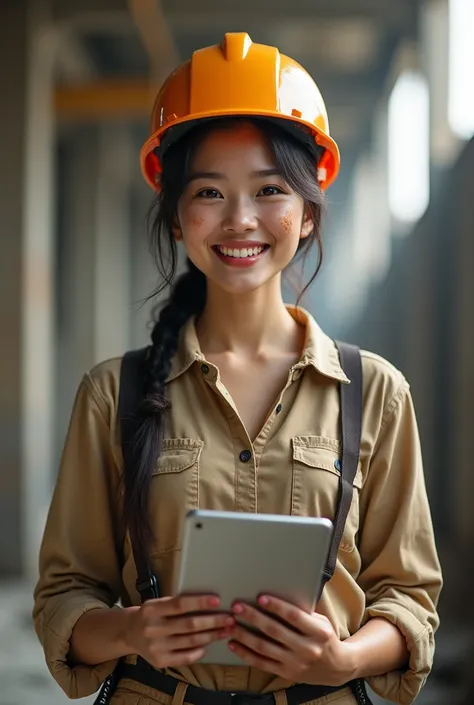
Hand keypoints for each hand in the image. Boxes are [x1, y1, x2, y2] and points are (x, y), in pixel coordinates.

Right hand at [125, 595, 234, 668]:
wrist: (128, 633)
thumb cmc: (150, 614)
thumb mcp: (157, 603)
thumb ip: (176, 603)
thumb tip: (208, 603)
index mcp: (152, 609)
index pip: (180, 604)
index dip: (199, 602)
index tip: (217, 600)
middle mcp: (153, 628)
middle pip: (189, 625)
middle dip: (213, 621)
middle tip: (230, 618)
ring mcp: (156, 647)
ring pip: (190, 641)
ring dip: (211, 636)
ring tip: (225, 630)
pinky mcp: (159, 661)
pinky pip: (185, 657)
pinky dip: (199, 651)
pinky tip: (208, 645)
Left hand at [227, 595, 354, 685]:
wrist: (337, 667)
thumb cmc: (325, 637)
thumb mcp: (321, 621)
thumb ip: (302, 612)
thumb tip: (277, 595)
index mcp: (319, 632)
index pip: (294, 616)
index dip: (277, 606)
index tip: (261, 597)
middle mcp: (307, 649)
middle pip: (275, 631)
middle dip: (254, 617)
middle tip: (237, 607)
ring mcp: (296, 663)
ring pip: (265, 648)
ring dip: (244, 635)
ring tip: (230, 624)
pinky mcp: (286, 673)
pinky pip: (262, 663)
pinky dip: (246, 654)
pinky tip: (234, 644)